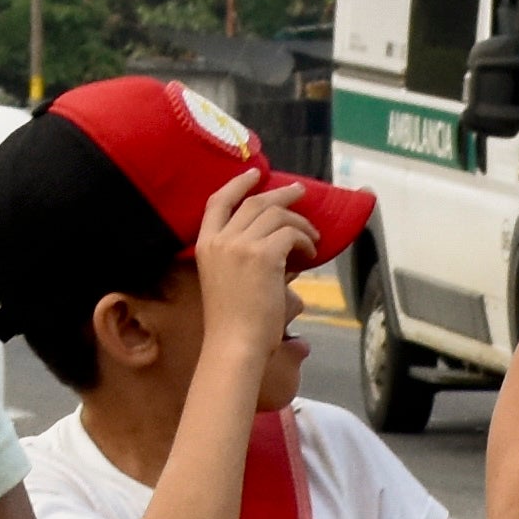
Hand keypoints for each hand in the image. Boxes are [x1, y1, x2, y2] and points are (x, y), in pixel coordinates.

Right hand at [192, 174, 320, 368]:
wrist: (234, 344)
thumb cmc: (233, 322)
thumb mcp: (228, 280)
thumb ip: (245, 256)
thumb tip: (280, 243)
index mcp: (205, 245)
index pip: (217, 201)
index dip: (238, 184)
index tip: (255, 174)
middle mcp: (220, 240)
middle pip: (254, 202)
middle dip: (281, 193)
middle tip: (300, 191)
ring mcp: (240, 245)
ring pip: (277, 215)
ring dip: (300, 223)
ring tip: (314, 237)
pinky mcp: (263, 256)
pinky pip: (291, 234)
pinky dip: (306, 240)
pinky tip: (311, 254)